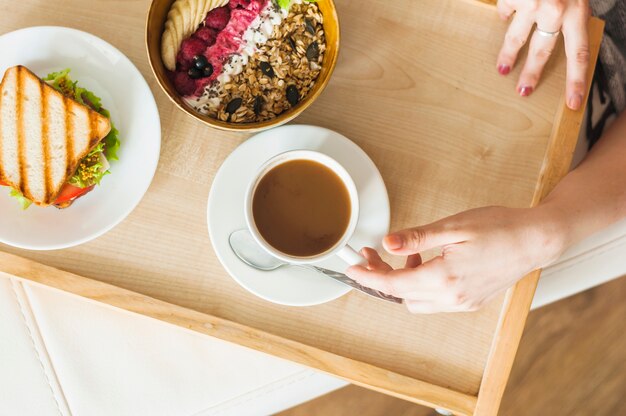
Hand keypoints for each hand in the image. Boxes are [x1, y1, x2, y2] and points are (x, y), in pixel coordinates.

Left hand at [346, 206, 565, 313]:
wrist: (537, 239)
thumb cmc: (499, 227)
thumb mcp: (452, 226)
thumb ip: (416, 238)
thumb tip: (387, 242)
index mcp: (444, 278)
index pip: (394, 284)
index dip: (369, 277)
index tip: (353, 268)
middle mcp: (452, 297)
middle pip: (402, 296)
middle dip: (382, 278)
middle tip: (372, 255)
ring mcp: (463, 302)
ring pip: (418, 301)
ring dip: (403, 282)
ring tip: (404, 255)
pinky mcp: (471, 300)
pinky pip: (436, 300)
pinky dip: (422, 285)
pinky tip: (426, 262)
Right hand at [496, 0, 589, 109]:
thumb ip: (571, 15)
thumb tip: (560, 40)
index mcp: (578, 12)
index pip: (578, 55)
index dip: (575, 81)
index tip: (573, 104)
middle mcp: (555, 10)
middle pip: (541, 51)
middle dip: (531, 74)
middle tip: (523, 92)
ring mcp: (532, 3)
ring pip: (516, 37)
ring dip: (507, 54)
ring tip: (502, 68)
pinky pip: (506, 10)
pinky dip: (506, 12)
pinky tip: (506, 12)